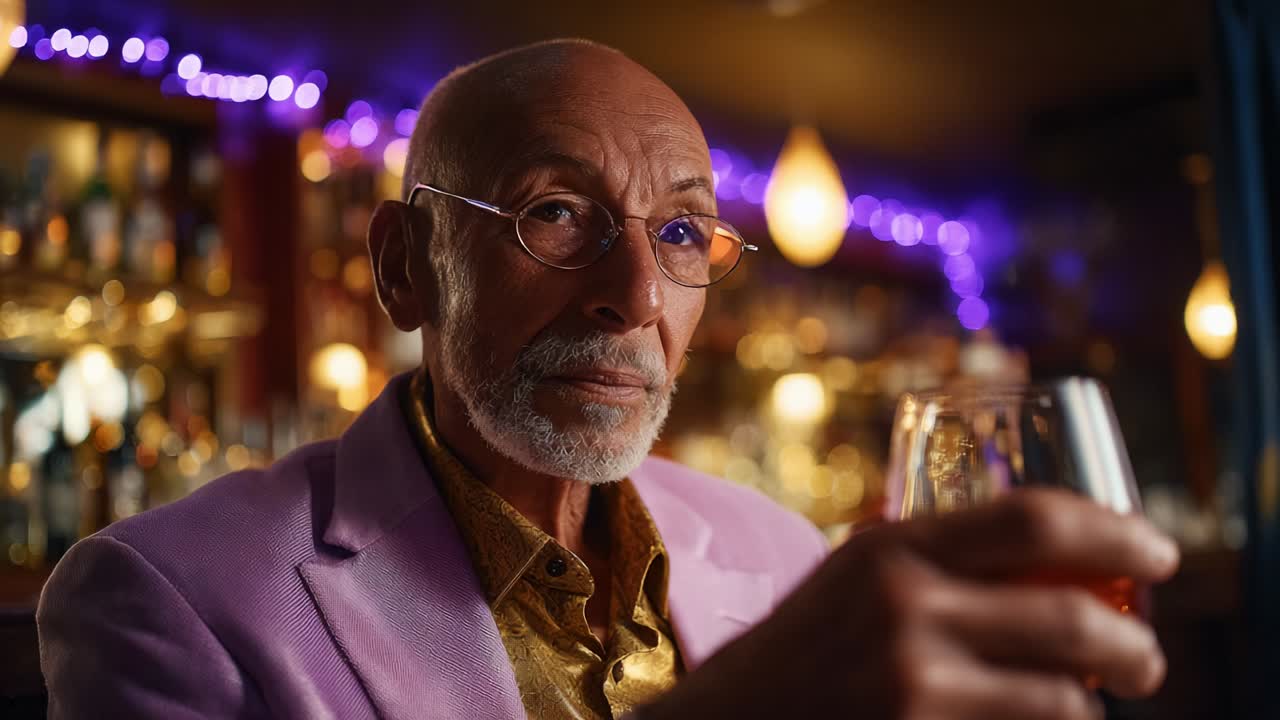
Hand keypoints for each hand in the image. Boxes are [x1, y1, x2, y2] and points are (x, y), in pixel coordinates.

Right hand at [643, 489, 1179, 719]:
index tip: (1160, 551)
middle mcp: (904, 608)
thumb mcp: (853, 582)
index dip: (1116, 530)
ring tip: (1078, 708)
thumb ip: (932, 564)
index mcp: (890, 548)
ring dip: (1087, 710)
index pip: (1033, 518)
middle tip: (1147, 661)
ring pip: (1064, 702)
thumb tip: (1052, 562)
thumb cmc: (796, 656)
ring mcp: (912, 684)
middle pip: (1072, 616)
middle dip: (1136, 647)